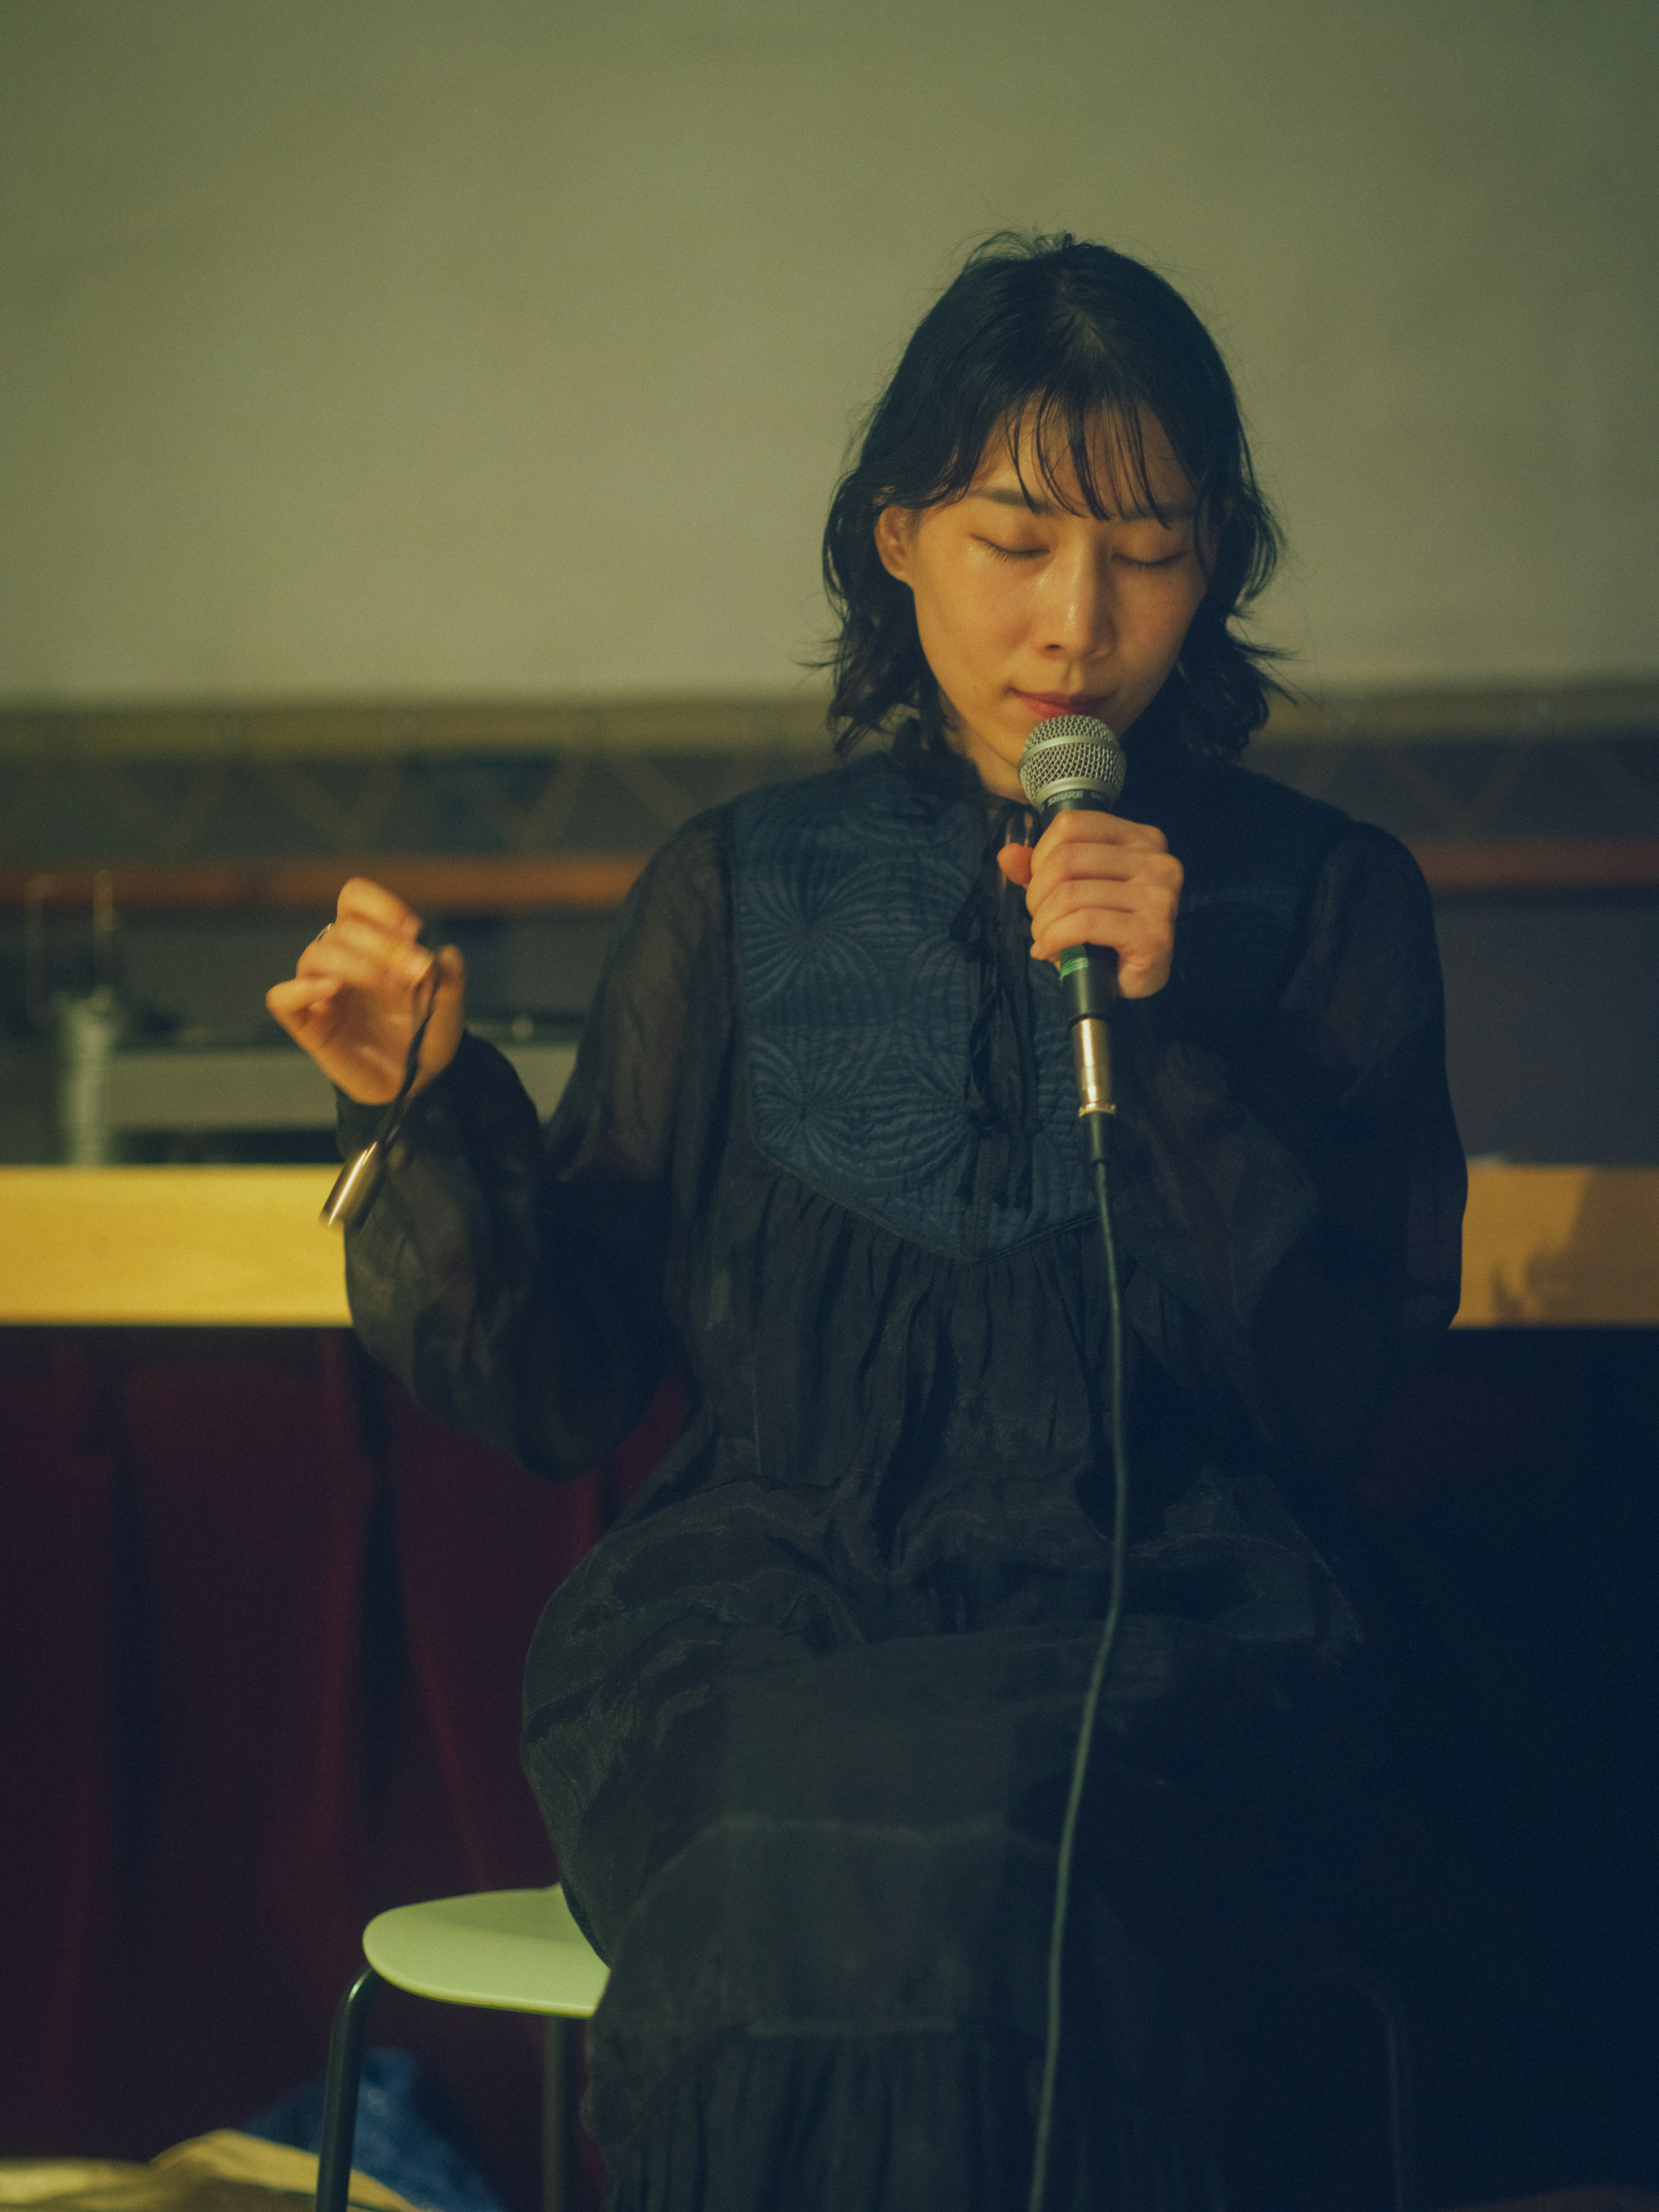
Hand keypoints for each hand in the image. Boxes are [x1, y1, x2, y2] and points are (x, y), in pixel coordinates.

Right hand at [265, 878, 466, 1104]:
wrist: (417, 1082)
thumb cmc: (425, 1034)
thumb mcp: (447, 1007)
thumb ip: (448, 980)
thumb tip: (447, 954)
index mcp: (370, 943)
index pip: (355, 900)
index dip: (381, 906)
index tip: (414, 931)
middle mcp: (341, 960)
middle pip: (342, 929)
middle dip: (383, 945)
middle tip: (416, 971)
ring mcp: (320, 992)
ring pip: (315, 955)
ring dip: (355, 964)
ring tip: (390, 986)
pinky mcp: (308, 1024)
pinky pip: (282, 998)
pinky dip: (300, 990)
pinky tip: (330, 990)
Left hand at [997, 809, 1181, 999]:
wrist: (1134, 979)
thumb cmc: (1105, 932)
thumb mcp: (1071, 890)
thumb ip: (1040, 868)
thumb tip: (1007, 854)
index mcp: (1140, 839)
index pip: (1072, 825)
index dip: (1040, 856)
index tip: (1039, 885)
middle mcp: (1157, 861)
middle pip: (1066, 858)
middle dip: (1037, 894)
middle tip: (1039, 919)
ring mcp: (1159, 896)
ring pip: (1071, 894)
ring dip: (1044, 922)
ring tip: (1044, 938)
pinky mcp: (1153, 932)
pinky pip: (1084, 924)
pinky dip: (1054, 939)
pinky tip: (1047, 951)